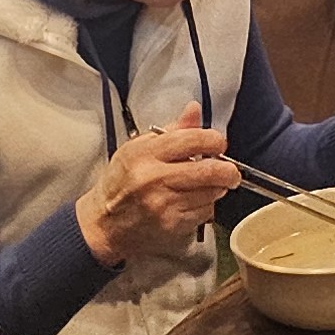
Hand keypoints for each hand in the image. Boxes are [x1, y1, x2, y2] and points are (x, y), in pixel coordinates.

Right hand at [72, 108, 235, 266]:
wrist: (103, 223)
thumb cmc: (120, 183)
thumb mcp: (138, 148)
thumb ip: (172, 130)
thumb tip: (194, 109)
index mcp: (145, 153)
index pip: (192, 139)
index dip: (214, 140)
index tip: (219, 143)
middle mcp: (154, 178)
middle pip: (208, 170)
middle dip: (228, 170)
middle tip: (231, 171)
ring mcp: (163, 204)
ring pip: (210, 193)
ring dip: (217, 189)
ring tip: (208, 185)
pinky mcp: (170, 224)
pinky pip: (204, 212)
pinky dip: (206, 206)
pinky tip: (194, 202)